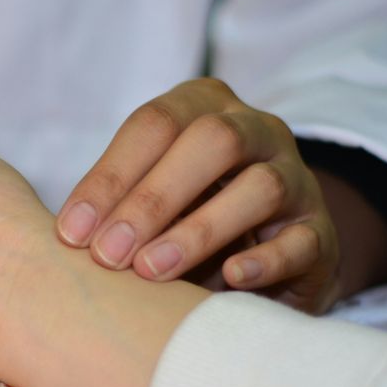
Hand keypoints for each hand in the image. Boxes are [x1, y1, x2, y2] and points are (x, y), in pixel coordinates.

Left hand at [55, 78, 339, 313]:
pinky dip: (263, 260)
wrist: (269, 254)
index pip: (155, 124)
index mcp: (205, 108)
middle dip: (153, 198)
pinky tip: (228, 278)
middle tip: (108, 254)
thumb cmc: (184, 219)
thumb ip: (115, 203)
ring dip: (199, 230)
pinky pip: (301, 241)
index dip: (109, 177)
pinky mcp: (321, 234)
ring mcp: (297, 179)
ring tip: (151, 270)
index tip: (70, 234)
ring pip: (260, 188)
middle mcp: (257, 132)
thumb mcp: (148, 199)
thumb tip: (65, 237)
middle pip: (213, 141)